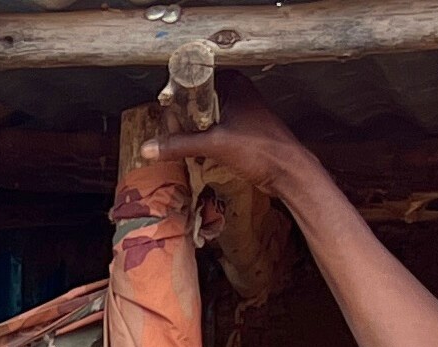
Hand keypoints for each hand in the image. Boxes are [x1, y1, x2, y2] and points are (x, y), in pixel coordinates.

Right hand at [138, 92, 326, 195]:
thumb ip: (179, 145)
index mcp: (232, 83)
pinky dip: (202, 140)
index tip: (165, 118)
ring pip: (203, 117)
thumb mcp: (215, 145)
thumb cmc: (260, 150)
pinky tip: (197, 154)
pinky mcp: (241, 129)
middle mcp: (236, 92)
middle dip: (181, 119)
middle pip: (195, 101)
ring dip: (191, 132)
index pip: (192, 82)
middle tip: (171, 136)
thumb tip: (148, 149)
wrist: (289, 172)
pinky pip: (212, 129)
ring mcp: (239, 110)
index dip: (175, 99)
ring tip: (181, 146)